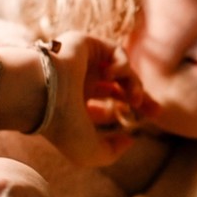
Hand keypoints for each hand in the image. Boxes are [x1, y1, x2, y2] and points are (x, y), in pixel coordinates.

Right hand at [41, 33, 158, 166]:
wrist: (40, 93)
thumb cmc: (60, 125)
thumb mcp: (89, 153)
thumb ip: (111, 153)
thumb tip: (130, 141)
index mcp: (76, 103)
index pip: (109, 103)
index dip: (130, 110)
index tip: (149, 119)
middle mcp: (78, 81)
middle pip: (120, 85)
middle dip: (140, 96)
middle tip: (156, 111)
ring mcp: (82, 62)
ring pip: (121, 69)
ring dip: (134, 85)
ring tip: (133, 99)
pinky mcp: (85, 44)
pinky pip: (116, 51)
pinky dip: (122, 65)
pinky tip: (111, 76)